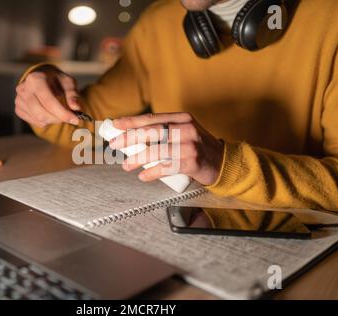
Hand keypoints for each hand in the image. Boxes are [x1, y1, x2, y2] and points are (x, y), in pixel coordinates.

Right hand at [15, 65, 80, 127]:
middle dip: (58, 118)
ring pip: (38, 119)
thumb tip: (76, 107)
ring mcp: (19, 100)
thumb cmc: (55, 80)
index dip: (62, 113)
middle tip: (69, 117)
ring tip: (60, 113)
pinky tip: (50, 113)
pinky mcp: (18, 109)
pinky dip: (46, 121)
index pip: (48, 101)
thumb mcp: (67, 82)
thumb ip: (72, 94)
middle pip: (41, 113)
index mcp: (35, 79)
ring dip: (53, 120)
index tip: (75, 120)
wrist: (41, 79)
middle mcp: (24, 89)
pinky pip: (34, 122)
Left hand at [109, 113, 224, 185]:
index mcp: (182, 118)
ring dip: (138, 158)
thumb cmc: (197, 148)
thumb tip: (132, 139)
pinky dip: (152, 172)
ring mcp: (190, 145)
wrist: (223, 163)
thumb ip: (163, 132)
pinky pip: (167, 167)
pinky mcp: (193, 162)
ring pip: (157, 150)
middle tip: (114, 145)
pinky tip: (143, 176)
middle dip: (129, 138)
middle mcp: (186, 128)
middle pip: (152, 132)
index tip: (115, 125)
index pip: (152, 118)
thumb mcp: (183, 133)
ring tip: (126, 165)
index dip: (131, 121)